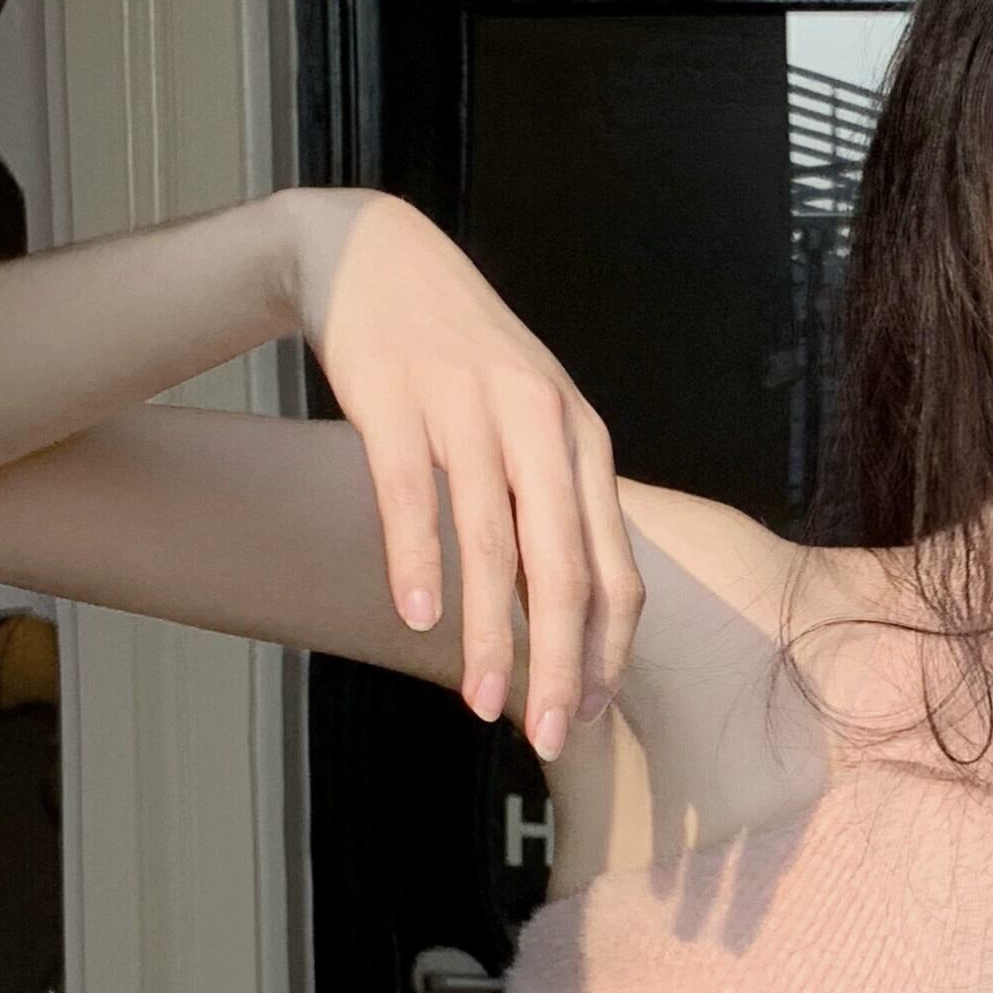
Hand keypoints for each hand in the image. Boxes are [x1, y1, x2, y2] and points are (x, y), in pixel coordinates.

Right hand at [277, 186, 641, 756]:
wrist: (378, 256)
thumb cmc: (461, 359)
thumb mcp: (529, 422)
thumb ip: (550, 507)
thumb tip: (563, 618)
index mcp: (582, 442)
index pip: (614, 567)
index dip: (609, 649)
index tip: (595, 714)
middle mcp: (541, 425)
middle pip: (565, 567)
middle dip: (564, 662)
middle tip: (556, 735)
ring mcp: (470, 410)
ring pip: (491, 542)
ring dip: (490, 633)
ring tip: (480, 702)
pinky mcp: (399, 400)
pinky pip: (412, 496)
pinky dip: (418, 561)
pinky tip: (418, 620)